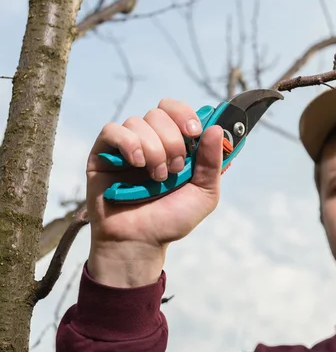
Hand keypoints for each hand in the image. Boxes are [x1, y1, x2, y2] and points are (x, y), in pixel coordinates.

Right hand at [85, 99, 223, 286]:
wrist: (140, 242)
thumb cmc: (171, 219)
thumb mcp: (204, 193)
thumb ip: (213, 162)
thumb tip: (218, 128)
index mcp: (174, 144)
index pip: (177, 110)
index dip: (186, 115)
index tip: (194, 133)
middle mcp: (150, 140)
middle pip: (159, 112)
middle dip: (172, 140)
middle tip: (175, 168)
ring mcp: (125, 146)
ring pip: (138, 121)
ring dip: (153, 149)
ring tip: (156, 178)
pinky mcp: (103, 154)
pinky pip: (113, 130)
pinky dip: (129, 144)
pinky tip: (137, 164)